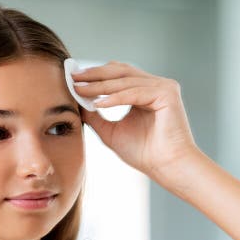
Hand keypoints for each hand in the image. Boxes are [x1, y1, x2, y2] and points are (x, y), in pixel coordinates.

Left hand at [71, 61, 200, 180]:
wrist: (167, 167)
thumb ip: (95, 116)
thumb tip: (75, 102)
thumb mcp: (111, 131)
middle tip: (73, 77)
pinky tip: (98, 103)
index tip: (72, 79)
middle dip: (95, 74)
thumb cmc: (145, 154)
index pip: (117, 75)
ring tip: (80, 89)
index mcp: (145, 91)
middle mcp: (156, 85)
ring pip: (126, 81)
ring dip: (100, 85)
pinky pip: (135, 92)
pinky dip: (115, 97)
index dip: (95, 75)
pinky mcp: (167, 93)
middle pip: (121, 71)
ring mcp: (163, 87)